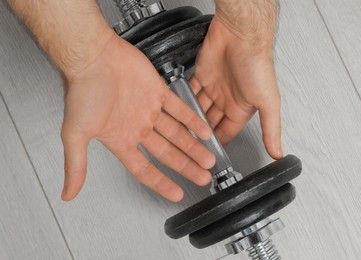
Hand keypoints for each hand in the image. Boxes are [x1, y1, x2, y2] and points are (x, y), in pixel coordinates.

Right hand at [61, 33, 215, 201]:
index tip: (176, 193)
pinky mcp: (158, 91)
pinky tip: (205, 130)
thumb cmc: (83, 90)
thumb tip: (69, 192)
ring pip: (177, 133)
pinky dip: (193, 120)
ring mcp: (149, 110)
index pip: (144, 168)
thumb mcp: (76, 134)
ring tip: (208, 159)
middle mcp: (137, 127)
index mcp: (120, 139)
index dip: (161, 183)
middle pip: (167, 153)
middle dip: (186, 166)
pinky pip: (180, 109)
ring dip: (193, 146)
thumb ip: (76, 165)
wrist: (93, 56)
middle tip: (203, 177)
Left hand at [191, 0, 282, 158]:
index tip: (208, 154)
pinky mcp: (201, 76)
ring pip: (199, 108)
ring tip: (180, 129)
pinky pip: (190, 91)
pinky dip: (184, 100)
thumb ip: (271, 128)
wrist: (241, 36)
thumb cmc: (257, 64)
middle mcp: (227, 99)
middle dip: (201, 132)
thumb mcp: (268, 102)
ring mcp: (213, 88)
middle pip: (210, 122)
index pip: (227, 132)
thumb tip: (278, 152)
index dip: (218, 142)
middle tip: (189, 142)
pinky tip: (178, 108)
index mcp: (242, 108)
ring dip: (191, 118)